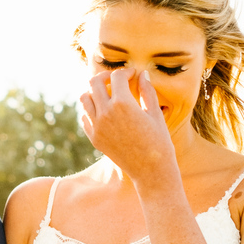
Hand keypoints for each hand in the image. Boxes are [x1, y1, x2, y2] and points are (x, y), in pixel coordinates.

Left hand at [78, 69, 175, 185]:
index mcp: (122, 104)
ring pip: (84, 98)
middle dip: (105, 77)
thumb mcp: (155, 114)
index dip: (126, 72)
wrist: (151, 171)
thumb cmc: (159, 142)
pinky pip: (85, 117)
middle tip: (116, 80)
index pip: (116, 77)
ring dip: (94, 92)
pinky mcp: (94, 138)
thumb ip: (147, 91)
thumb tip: (142, 74)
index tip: (133, 75)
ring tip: (107, 94)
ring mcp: (96, 126)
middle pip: (94, 82)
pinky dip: (91, 110)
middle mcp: (105, 113)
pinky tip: (104, 112)